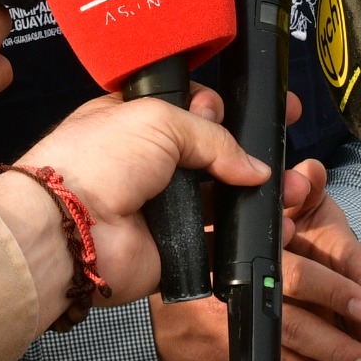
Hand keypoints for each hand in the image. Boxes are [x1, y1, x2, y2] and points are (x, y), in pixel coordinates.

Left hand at [0, 89, 269, 313]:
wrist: (69, 226)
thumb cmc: (93, 161)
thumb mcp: (158, 118)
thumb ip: (212, 136)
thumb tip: (252, 164)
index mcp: (137, 122)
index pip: (190, 111)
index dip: (222, 110)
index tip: (256, 111)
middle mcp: (149, 165)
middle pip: (211, 157)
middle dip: (248, 154)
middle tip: (282, 148)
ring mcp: (161, 209)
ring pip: (221, 201)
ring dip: (255, 197)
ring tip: (290, 189)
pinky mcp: (172, 250)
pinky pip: (217, 245)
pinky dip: (244, 239)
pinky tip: (274, 227)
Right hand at [151, 156, 360, 360]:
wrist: (138, 304)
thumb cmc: (195, 255)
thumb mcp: (226, 220)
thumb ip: (272, 204)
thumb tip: (306, 182)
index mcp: (240, 268)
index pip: (294, 277)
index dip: (334, 291)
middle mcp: (232, 310)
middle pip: (293, 333)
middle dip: (339, 354)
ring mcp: (226, 347)